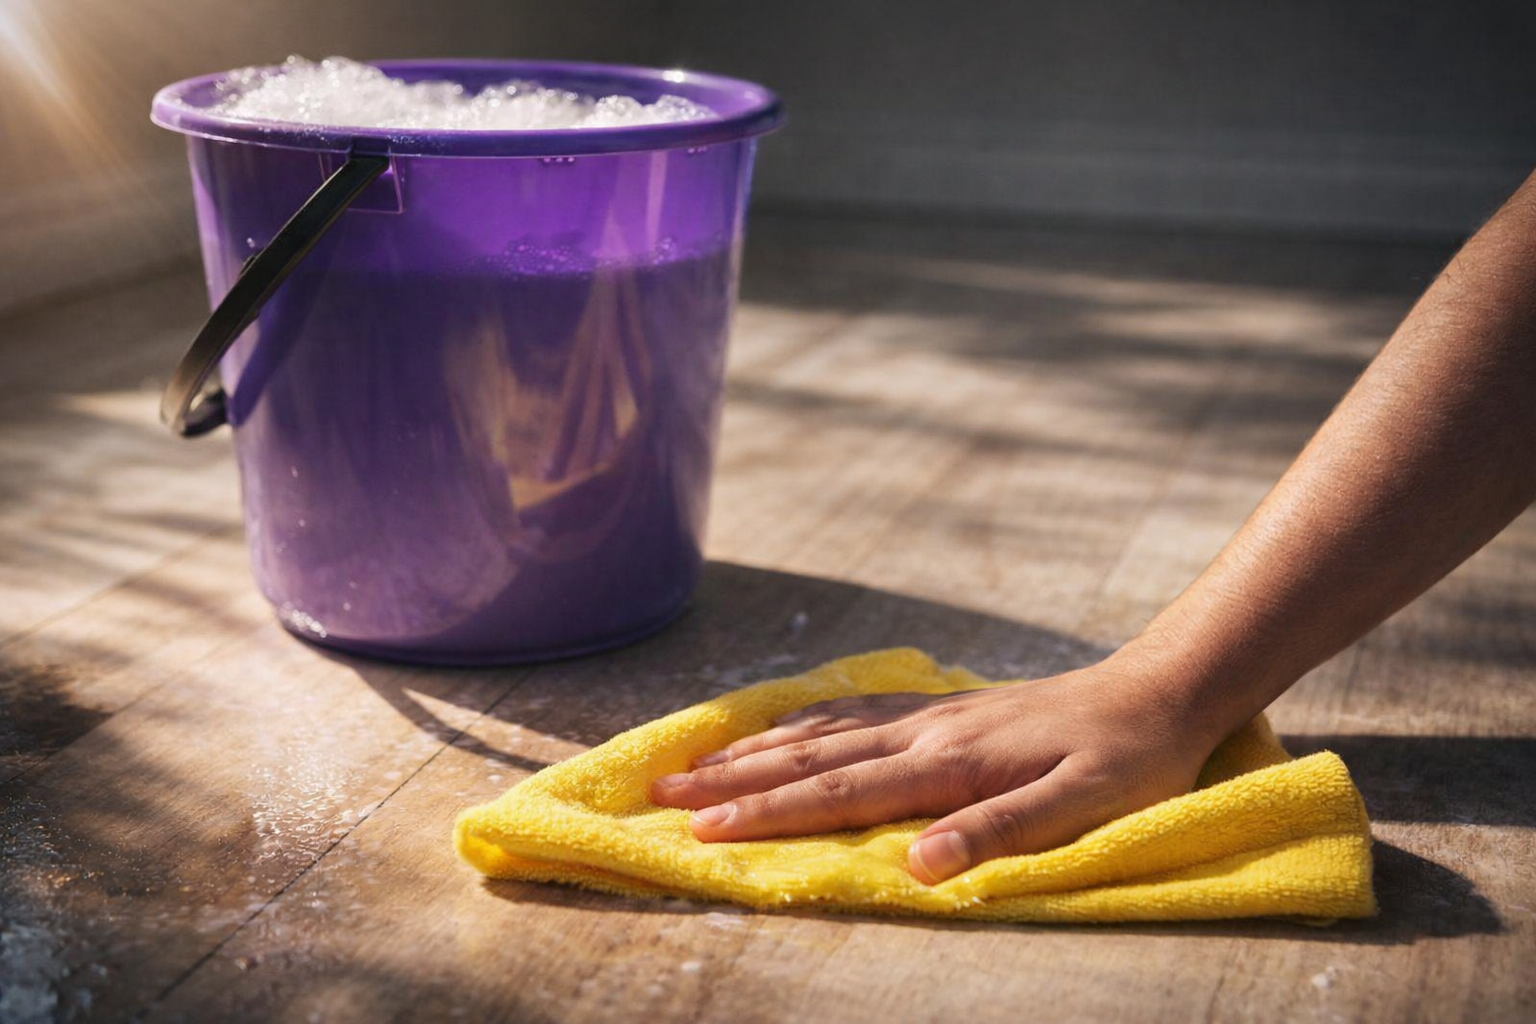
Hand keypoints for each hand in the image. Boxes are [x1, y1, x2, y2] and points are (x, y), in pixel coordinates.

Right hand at [649, 657, 1222, 882]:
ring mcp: (929, 714)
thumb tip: (922, 866)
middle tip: (659, 793)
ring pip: (822, 728)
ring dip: (754, 747)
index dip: (766, 813)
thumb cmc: (1127, 762)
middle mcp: (924, 732)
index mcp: (949, 763)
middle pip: (810, 757)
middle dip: (731, 778)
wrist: (1156, 693)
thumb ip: (1000, 833)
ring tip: (694, 759)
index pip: (838, 794)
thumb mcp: (1083, 808)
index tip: (699, 829)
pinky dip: (804, 717)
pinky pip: (854, 709)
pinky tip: (784, 724)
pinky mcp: (942, 707)